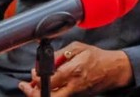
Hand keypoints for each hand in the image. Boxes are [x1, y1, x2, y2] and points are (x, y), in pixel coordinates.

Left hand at [17, 41, 132, 96]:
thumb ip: (60, 54)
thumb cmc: (97, 57)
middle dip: (33, 92)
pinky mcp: (77, 96)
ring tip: (32, 88)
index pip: (49, 79)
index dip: (37, 77)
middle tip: (26, 86)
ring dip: (40, 94)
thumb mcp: (78, 48)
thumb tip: (44, 61)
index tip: (34, 72)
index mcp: (74, 70)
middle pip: (48, 95)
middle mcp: (73, 84)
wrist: (114, 70)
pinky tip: (46, 87)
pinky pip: (60, 96)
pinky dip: (50, 93)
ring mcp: (75, 93)